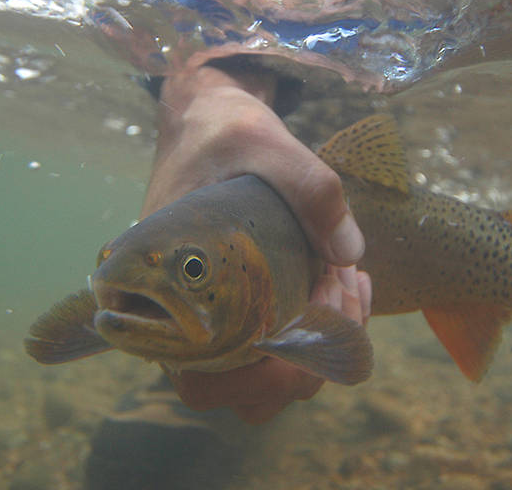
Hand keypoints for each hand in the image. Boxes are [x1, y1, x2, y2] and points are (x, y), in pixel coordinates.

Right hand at [144, 64, 369, 421]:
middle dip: (309, 356)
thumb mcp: (263, 141)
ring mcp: (215, 314)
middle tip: (339, 288)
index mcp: (162, 291)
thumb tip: (349, 255)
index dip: (261, 375)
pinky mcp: (242, 303)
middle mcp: (183, 317)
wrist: (209, 120)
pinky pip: (281, 343)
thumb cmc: (222, 132)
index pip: (201, 377)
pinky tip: (348, 278)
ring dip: (323, 344)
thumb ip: (310, 186)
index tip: (308, 322)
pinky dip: (325, 326)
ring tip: (346, 280)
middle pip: (246, 390)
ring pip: (269, 375)